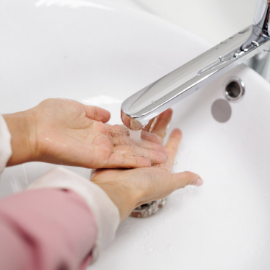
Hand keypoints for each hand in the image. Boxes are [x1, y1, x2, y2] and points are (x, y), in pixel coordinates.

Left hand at [4, 98, 166, 167]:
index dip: (138, 135)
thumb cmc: (50, 116)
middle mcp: (101, 141)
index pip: (123, 133)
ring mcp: (100, 150)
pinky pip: (120, 160)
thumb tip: (107, 114)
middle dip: (147, 148)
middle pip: (129, 145)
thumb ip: (95, 112)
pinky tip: (149, 162)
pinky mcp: (98, 158)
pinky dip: (135, 161)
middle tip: (163, 150)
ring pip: (128, 154)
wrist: (35, 129)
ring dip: (145, 156)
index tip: (151, 135)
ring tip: (162, 157)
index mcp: (97, 129)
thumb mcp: (78, 108)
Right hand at [91, 109, 202, 221]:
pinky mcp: (120, 152)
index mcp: (160, 166)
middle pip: (156, 137)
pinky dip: (130, 128)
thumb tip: (198, 180)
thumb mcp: (169, 183)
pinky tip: (132, 120)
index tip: (178, 130)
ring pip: (142, 134)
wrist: (118, 189)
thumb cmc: (143, 187)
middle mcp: (146, 159)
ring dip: (147, 123)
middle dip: (161, 124)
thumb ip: (183, 179)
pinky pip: (127, 136)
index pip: (170, 149)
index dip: (175, 140)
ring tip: (150, 111)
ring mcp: (132, 154)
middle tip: (165, 111)